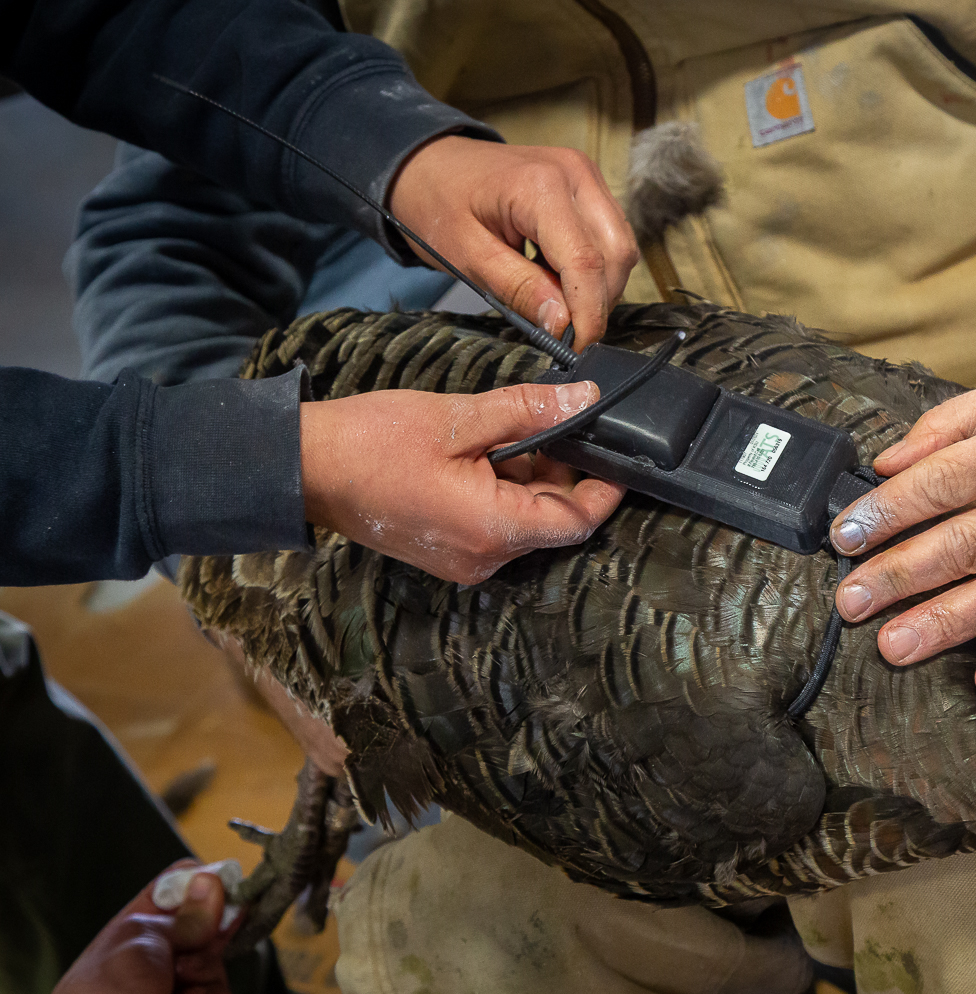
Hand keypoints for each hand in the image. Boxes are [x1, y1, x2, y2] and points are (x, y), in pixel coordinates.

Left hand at [53, 862, 231, 993]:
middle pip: (206, 918)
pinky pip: (224, 987)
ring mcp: (183, 983)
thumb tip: (213, 882)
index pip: (173, 891)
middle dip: (209, 924)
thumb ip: (177, 917)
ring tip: (178, 985)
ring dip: (204, 965)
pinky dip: (210, 993)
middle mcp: (158, 957)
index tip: (219, 880)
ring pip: (218, 953)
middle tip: (199, 934)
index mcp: (129, 934)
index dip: (199, 881)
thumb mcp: (134, 948)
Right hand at [301, 381, 625, 583]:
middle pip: (553, 520)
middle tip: (561, 423)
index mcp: (493, 530)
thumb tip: (583, 401)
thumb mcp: (458, 418)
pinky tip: (491, 451)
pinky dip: (506, 489)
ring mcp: (465, 559)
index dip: (606, 489)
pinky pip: (497, 524)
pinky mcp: (449, 551)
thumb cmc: (371, 443)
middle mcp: (484, 558)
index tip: (620, 456)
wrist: (304, 468)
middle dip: (566, 473)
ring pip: (525, 520)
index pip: (577, 521)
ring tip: (516, 429)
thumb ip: (527, 411)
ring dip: (533, 477)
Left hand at [390, 136, 639, 347]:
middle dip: (597, 301)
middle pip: (616, 254)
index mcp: (540, 185)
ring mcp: (586, 175)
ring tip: (554, 297)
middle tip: (563, 330)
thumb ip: (518, 288)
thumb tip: (563, 323)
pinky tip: (558, 275)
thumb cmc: (438, 202)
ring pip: (620, 248)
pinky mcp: (589, 185)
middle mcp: (575, 173)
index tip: (576, 347)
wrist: (431, 163)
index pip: (585, 260)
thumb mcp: (466, 255)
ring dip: (598, 286)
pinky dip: (593, 267)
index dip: (588, 313)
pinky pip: (610, 236)